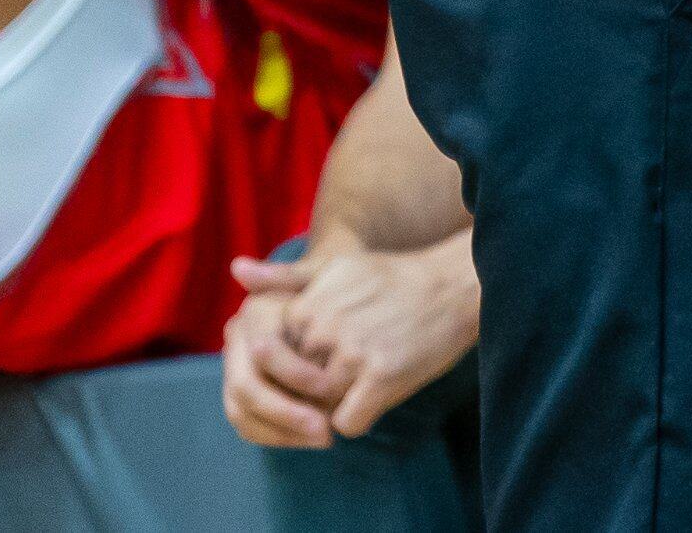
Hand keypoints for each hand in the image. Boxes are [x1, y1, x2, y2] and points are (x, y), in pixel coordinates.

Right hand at [222, 261, 345, 448]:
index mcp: (251, 316)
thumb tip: (238, 267)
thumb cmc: (340, 285)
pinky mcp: (247, 395)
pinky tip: (312, 439)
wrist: (344, 298)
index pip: (260, 353)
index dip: (292, 373)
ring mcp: (236, 371)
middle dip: (284, 414)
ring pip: (242, 413)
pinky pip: (250, 425)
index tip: (327, 390)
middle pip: (245, 389)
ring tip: (323, 438)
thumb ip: (290, 274)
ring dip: (281, 432)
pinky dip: (278, 436)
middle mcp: (235, 343)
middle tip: (325, 432)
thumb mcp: (324, 275)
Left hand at [269, 233, 480, 440]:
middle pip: (299, 386)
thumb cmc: (395, 280)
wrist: (456, 285)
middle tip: (357, 362)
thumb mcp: (338, 268)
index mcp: (308, 306)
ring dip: (340, 402)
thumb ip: (285, 277)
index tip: (332, 349)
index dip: (303, 364)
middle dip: (319, 387)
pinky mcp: (381, 377)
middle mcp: (325, 328)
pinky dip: (360, 417)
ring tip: (370, 373)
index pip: (279, 361)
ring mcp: (353, 354)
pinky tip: (378, 393)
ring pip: (320, 407)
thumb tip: (235, 271)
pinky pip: (347, 423)